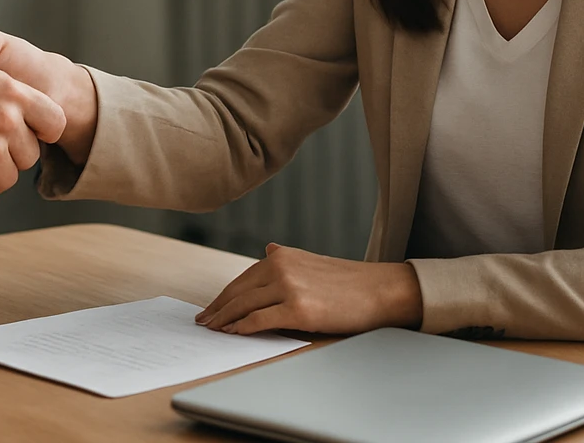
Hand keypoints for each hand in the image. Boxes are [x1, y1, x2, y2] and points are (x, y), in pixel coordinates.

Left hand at [194, 244, 423, 335]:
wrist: (380, 291)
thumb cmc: (349, 282)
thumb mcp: (312, 262)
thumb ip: (286, 260)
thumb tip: (265, 250)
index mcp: (282, 256)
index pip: (242, 279)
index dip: (224, 295)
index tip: (211, 307)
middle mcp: (281, 266)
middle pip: (238, 292)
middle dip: (218, 309)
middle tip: (203, 321)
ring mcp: (289, 288)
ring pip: (244, 306)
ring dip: (225, 320)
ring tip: (214, 330)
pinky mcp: (298, 310)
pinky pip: (259, 321)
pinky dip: (242, 328)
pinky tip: (233, 334)